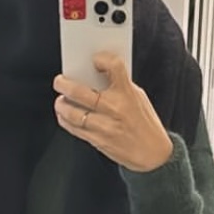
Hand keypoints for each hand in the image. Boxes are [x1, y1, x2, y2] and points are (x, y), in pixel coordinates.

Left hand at [53, 52, 173, 172]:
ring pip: (72, 112)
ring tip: (60, 100)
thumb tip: (96, 75)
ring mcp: (105, 126)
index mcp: (127, 94)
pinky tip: (64, 115)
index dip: (102, 59)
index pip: (114, 67)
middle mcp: (115, 108)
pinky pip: (74, 128)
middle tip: (59, 81)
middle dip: (64, 84)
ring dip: (61, 104)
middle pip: (80, 92)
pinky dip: (65, 120)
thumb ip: (119, 86)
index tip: (95, 60)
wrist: (153, 154)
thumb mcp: (138, 98)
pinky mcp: (98, 141)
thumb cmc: (145, 124)